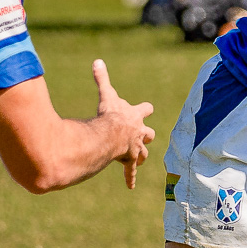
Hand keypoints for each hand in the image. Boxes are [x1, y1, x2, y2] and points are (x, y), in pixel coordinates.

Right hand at [92, 59, 155, 188]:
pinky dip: (130, 178)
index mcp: (135, 116)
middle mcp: (139, 133)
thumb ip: (102, 78)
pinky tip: (131, 186)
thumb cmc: (110, 114)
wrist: (111, 134)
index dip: (145, 109)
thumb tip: (97, 61)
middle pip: (149, 134)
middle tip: (144, 136)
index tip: (147, 109)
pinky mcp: (128, 161)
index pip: (145, 109)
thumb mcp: (107, 94)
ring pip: (143, 154)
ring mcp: (134, 148)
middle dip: (146, 135)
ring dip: (140, 156)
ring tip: (138, 160)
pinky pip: (130, 171)